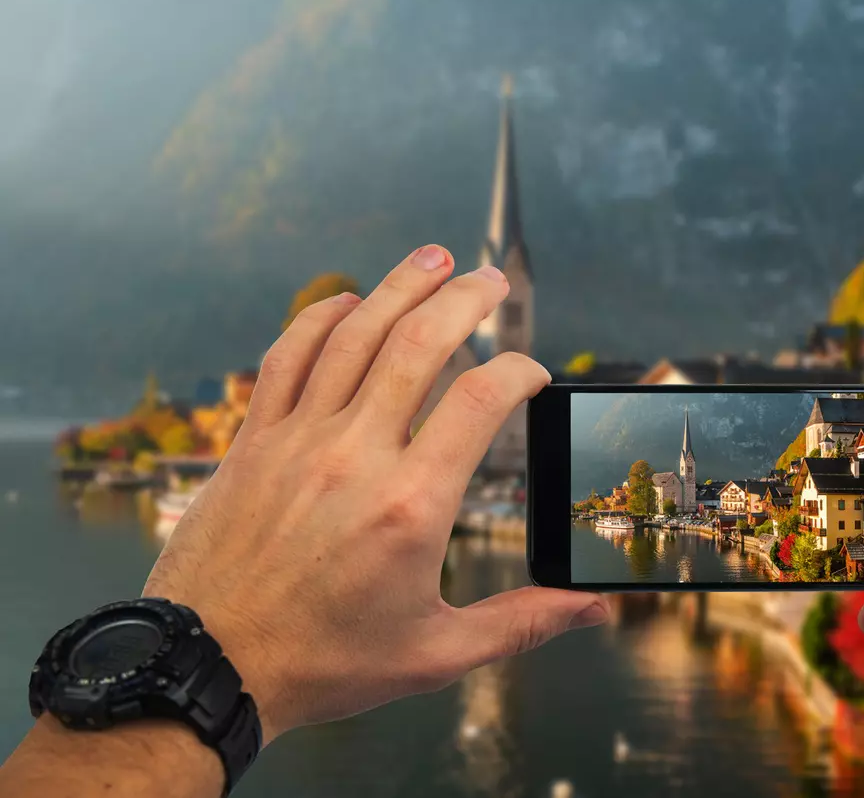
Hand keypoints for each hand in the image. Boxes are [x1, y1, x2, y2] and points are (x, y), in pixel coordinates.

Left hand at [142, 245, 607, 742]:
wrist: (208, 667)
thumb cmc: (324, 663)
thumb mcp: (437, 652)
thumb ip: (523, 622)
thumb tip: (593, 609)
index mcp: (410, 506)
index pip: (479, 400)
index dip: (518, 372)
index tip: (533, 376)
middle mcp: (354, 458)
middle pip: (419, 344)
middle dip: (465, 299)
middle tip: (492, 279)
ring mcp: (297, 441)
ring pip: (354, 335)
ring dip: (400, 287)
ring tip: (435, 257)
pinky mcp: (254, 442)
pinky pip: (288, 356)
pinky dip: (320, 317)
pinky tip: (349, 299)